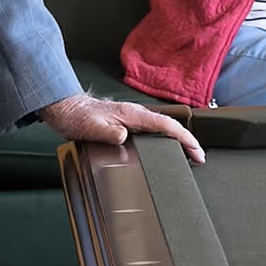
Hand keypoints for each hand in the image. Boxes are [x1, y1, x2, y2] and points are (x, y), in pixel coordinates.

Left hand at [40, 94, 205, 164]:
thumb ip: (109, 133)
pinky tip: (165, 146)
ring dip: (178, 139)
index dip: (184, 138)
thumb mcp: (91, 128)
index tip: (196, 151)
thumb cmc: (77, 117)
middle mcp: (136, 114)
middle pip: (170, 126)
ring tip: (189, 153)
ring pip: (163, 127)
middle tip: (199, 157)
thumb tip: (124, 138)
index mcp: (132, 114)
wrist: (66, 108)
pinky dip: (166, 138)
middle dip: (187, 140)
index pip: (166, 125)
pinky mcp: (128, 121)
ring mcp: (133, 117)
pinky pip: (154, 129)